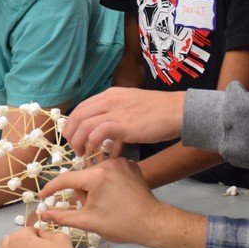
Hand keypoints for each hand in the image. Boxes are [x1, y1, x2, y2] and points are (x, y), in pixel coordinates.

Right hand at [39, 158, 163, 246]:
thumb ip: (63, 216)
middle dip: (83, 193)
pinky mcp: (131, 165)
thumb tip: (44, 214)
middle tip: (93, 210)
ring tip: (106, 204)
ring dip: (95, 187)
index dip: (52, 188)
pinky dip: (109, 181)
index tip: (42, 195)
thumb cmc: (120, 224)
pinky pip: (111, 171)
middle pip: (82, 177)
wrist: (152, 222)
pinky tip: (116, 195)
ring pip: (96, 173)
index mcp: (95, 176)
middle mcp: (107, 163)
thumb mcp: (88, 222)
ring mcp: (121, 162)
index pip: (66, 179)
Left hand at [64, 88, 184, 158]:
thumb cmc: (159, 112)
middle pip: (78, 115)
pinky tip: (94, 152)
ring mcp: (114, 111)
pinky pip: (95, 133)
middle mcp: (109, 100)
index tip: (73, 136)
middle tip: (74, 147)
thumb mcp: (132, 105)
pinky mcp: (121, 124)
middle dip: (71, 133)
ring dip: (78, 141)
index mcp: (111, 94)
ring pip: (83, 124)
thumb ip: (117, 113)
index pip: (82, 106)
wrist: (177, 111)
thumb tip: (107, 130)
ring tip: (82, 153)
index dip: (73, 123)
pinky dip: (90, 144)